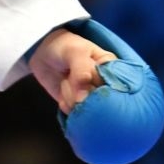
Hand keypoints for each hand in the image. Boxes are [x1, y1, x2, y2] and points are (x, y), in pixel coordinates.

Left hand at [39, 18, 163, 163]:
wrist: (43, 51)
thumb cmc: (64, 46)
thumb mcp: (73, 50)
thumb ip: (82, 66)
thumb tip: (86, 89)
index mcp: (114, 68)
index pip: (119, 89)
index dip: (108, 94)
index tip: (104, 98)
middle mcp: (107, 85)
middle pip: (100, 103)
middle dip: (82, 95)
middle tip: (71, 83)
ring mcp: (93, 98)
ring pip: (85, 111)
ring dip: (70, 99)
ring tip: (64, 81)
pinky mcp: (80, 107)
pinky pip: (76, 118)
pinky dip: (67, 112)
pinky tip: (64, 103)